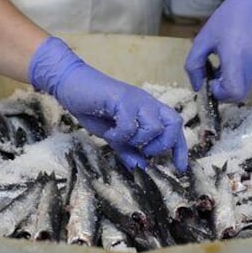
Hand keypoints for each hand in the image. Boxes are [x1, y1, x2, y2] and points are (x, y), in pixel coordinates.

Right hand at [29, 37, 188, 171]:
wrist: (71, 84)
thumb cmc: (92, 108)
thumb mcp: (113, 135)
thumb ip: (128, 149)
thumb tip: (141, 166)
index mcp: (149, 109)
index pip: (174, 127)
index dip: (180, 148)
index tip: (180, 168)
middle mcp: (148, 102)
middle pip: (174, 124)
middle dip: (162, 145)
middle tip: (143, 151)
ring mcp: (137, 99)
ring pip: (154, 128)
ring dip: (138, 141)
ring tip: (120, 138)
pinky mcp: (122, 99)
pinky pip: (130, 125)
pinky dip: (119, 135)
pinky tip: (109, 133)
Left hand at [185, 0, 251, 101]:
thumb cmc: (226, 19)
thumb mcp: (202, 40)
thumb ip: (194, 65)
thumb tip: (198, 86)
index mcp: (236, 56)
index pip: (234, 92)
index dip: (222, 94)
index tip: (214, 82)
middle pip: (240, 92)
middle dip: (227, 88)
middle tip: (219, 72)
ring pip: (247, 83)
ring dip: (236, 77)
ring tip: (231, 55)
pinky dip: (246, 69)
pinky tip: (243, 51)